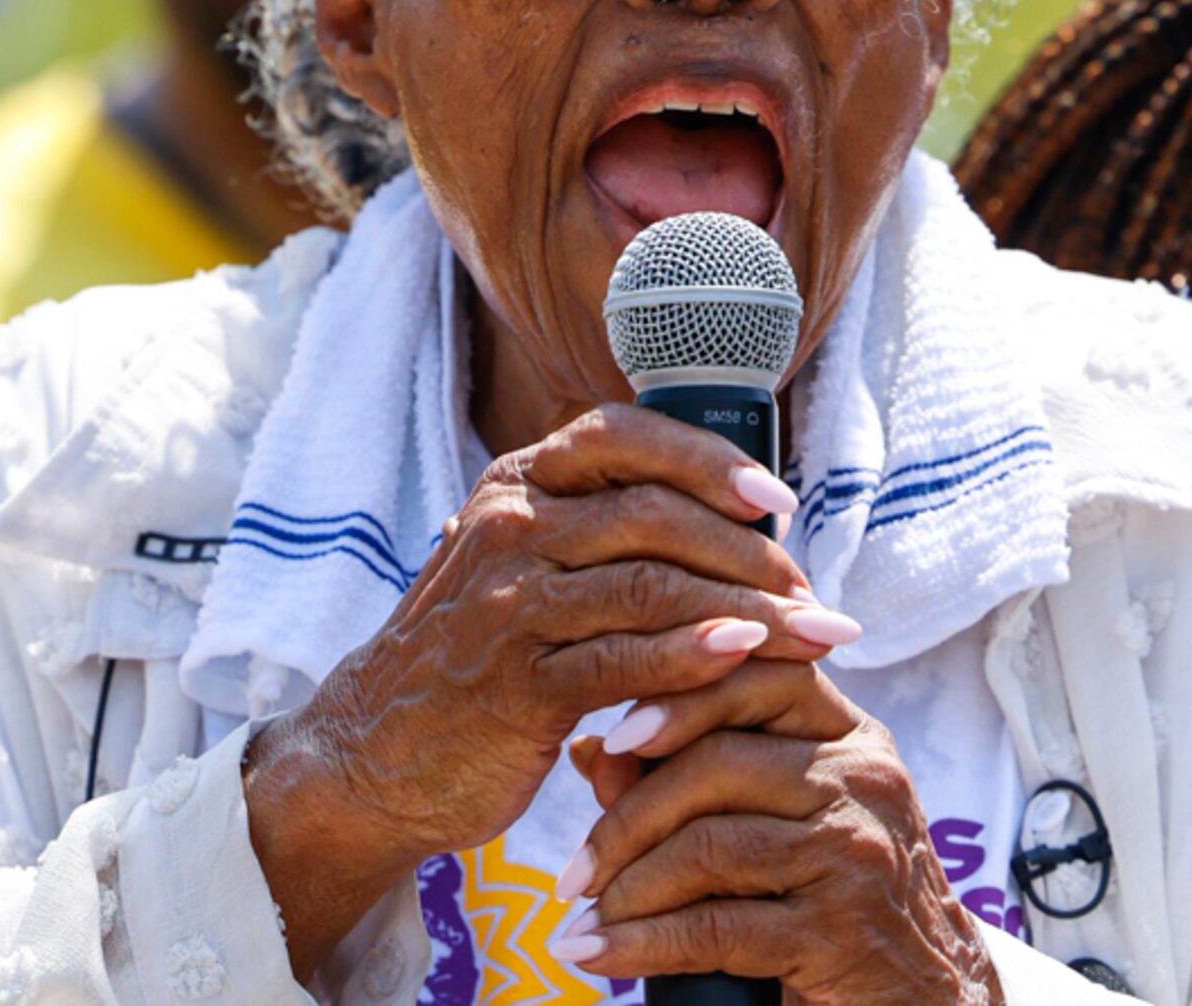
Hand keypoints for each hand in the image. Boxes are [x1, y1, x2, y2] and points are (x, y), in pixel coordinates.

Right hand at [241, 405, 855, 976]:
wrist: (377, 753)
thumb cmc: (477, 656)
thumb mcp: (521, 567)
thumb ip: (599, 529)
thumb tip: (736, 510)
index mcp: (515, 485)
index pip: (624, 437)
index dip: (708, 459)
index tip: (776, 498)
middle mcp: (509, 527)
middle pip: (654, 514)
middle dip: (750, 552)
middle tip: (813, 593)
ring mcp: (509, 603)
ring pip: (654, 586)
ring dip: (750, 611)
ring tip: (814, 636)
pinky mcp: (517, 682)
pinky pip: (627, 659)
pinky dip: (697, 657)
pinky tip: (748, 657)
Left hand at [553, 660, 1001, 1005]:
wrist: (929, 998)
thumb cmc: (837, 902)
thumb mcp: (778, 825)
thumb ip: (692, 781)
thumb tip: (590, 749)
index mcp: (851, 738)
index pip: (761, 677)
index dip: (679, 696)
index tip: (613, 736)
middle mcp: (862, 781)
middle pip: (717, 762)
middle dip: (626, 816)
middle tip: (573, 868)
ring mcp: (856, 853)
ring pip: (709, 845)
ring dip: (626, 888)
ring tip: (580, 917)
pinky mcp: (840, 930)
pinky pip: (715, 926)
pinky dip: (642, 944)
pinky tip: (599, 954)